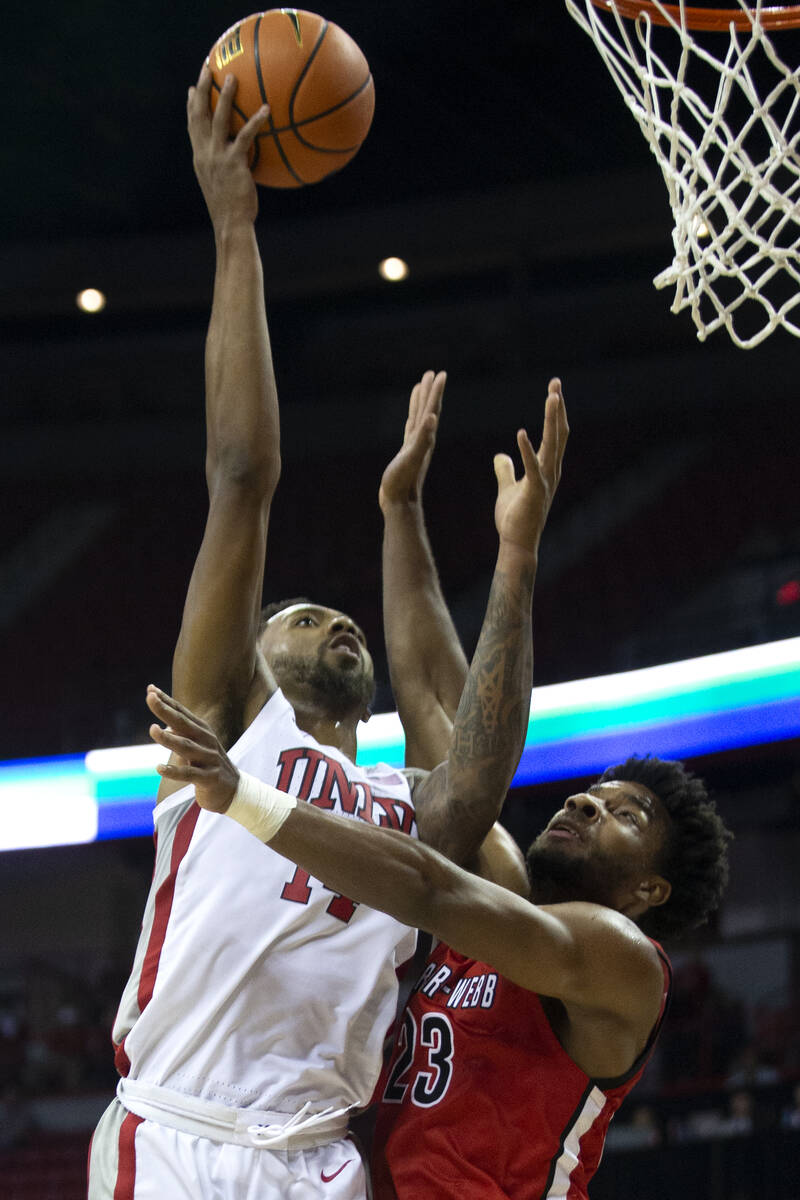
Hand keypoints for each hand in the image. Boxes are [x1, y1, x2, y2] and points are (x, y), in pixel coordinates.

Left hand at [146, 684, 238, 812]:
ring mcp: (209, 759)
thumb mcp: (198, 747)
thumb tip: (162, 726)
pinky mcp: (209, 778)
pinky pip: (189, 774)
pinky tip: (159, 768)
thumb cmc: (210, 766)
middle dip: (165, 710)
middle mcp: (207, 741)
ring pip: (185, 746)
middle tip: (150, 698)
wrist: (235, 791)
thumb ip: (182, 736)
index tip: (150, 689)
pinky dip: (174, 771)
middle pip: (183, 723)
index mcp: (203, 732)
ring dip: (168, 738)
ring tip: (152, 729)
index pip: (182, 712)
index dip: (166, 700)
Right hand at [187, 65, 269, 228]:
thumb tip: (240, 161)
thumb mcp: (222, 186)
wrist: (230, 224)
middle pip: (199, 114)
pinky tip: (266, 109)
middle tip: (207, 68)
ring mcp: (217, 157)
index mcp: (200, 158)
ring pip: (219, 119)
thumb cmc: (231, 210)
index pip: (192, 126)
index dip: (191, 106)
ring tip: (232, 77)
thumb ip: (226, 168)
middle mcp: (205, 154)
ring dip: (225, 96)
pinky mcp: (234, 163)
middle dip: (202, 88)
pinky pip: (245, 136)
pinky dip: (255, 121)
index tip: (192, 88)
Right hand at [379, 370, 446, 510]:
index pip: (432, 411)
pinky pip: (410, 430)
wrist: (399, 504)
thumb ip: (422, 439)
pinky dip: (411, 418)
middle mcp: (423, 440)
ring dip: (421, 402)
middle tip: (432, 373)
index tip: (441, 375)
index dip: (435, 393)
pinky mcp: (406, 453)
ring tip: (420, 385)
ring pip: (419, 418)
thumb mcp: (412, 459)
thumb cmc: (402, 483)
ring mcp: (414, 446)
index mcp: (425, 439)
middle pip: (428, 410)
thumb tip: (432, 418)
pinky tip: (411, 416)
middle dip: (430, 392)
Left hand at [493, 378, 568, 555]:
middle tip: (556, 383)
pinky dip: (527, 450)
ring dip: (552, 420)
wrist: (516, 544)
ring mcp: (546, 481)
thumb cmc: (514, 518)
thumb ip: (506, 470)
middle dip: (558, 408)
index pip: (555, 434)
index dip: (555, 412)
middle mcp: (551, 471)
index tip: (554, 389)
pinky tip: (521, 433)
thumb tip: (500, 455)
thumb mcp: (508, 488)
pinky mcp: (535, 492)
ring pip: (553, 445)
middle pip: (559, 433)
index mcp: (547, 468)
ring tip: (551, 397)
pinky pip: (532, 467)